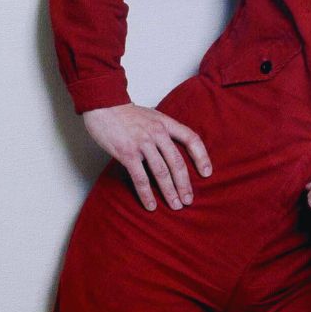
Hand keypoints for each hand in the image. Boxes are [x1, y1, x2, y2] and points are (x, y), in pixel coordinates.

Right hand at [82, 103, 211, 210]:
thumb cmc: (127, 114)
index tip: (207, 173)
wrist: (103, 105)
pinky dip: (146, 194)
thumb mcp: (152, 116)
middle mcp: (157, 133)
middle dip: (184, 184)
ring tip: (175, 205)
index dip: (202, 157)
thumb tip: (174, 151)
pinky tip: (151, 205)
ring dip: (169, 192)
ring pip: (161, 172)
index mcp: (166, 123)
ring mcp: (143, 143)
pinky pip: (140, 178)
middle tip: (189, 200)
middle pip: (177, 162)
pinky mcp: (127, 153)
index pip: (191, 139)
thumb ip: (164, 131)